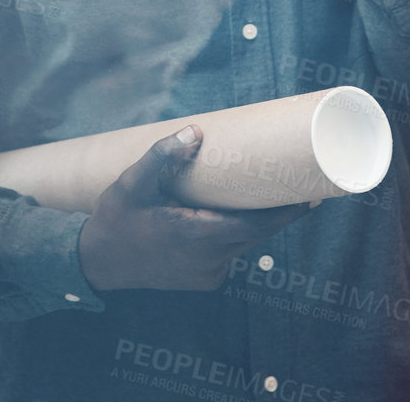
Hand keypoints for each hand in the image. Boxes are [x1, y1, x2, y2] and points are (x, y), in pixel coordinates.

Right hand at [76, 125, 312, 291]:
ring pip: (242, 243)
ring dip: (251, 222)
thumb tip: (194, 130)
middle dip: (275, 211)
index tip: (312, 196)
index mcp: (197, 235)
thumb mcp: (132, 184)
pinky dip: (233, 234)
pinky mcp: (204, 279)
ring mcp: (208, 274)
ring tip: (262, 194)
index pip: (257, 226)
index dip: (287, 213)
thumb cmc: (115, 220)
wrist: (97, 264)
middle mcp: (209, 260)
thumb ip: (162, 157)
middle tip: (297, 185)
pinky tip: (227, 216)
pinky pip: (229, 253)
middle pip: (255, 233)